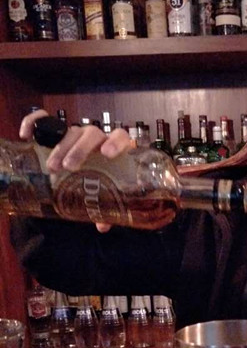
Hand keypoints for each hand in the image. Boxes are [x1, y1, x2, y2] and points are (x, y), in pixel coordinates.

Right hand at [20, 109, 130, 232]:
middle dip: (80, 150)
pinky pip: (46, 122)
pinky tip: (26, 135)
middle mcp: (97, 139)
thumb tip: (103, 225)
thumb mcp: (106, 194)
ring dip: (61, 148)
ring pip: (71, 132)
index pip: (120, 137)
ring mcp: (78, 135)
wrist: (91, 170)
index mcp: (116, 149)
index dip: (115, 143)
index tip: (106, 154)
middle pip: (91, 134)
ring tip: (52, 167)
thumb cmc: (103, 181)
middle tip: (69, 166)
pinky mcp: (60, 133)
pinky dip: (35, 124)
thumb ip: (108, 208)